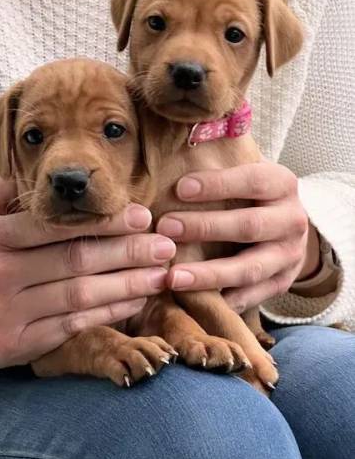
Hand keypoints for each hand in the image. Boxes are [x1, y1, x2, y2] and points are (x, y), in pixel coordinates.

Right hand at [0, 176, 174, 371]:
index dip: (101, 222)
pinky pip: (74, 325)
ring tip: (162, 273)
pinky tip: (136, 301)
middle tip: (165, 244)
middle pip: (74, 260)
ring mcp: (11, 311)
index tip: (142, 215)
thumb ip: (9, 191)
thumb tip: (34, 156)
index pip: (56, 226)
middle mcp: (2, 273)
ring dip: (127, 284)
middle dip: (126, 252)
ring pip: (79, 295)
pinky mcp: (21, 343)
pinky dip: (109, 313)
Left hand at [156, 162, 318, 313]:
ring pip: (249, 269)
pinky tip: (194, 301)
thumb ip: (218, 164)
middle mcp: (292, 220)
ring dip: (209, 274)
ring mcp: (290, 256)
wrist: (287, 224)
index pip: (252, 181)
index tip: (180, 188)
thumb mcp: (244, 172)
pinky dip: (223, 301)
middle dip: (205, 227)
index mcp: (282, 185)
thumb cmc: (250, 193)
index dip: (217, 185)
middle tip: (166, 228)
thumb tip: (174, 157)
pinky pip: (252, 297)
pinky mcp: (282, 283)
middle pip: (249, 226)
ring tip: (173, 277)